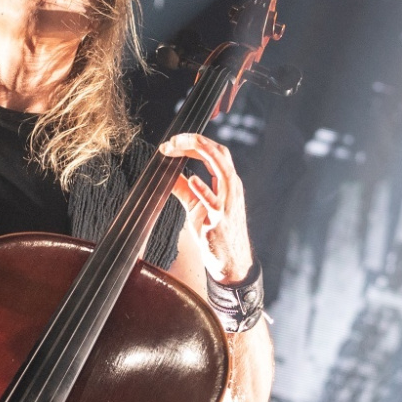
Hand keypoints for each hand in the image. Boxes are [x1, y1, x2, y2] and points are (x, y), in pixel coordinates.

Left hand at [160, 132, 253, 282]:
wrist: (229, 261)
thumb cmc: (215, 233)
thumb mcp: (197, 207)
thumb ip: (184, 189)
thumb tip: (168, 174)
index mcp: (227, 183)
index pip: (214, 153)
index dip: (195, 144)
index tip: (173, 143)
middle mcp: (232, 189)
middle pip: (219, 155)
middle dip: (198, 142)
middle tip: (174, 140)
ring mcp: (229, 204)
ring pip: (223, 171)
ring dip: (204, 154)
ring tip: (186, 144)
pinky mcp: (221, 220)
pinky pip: (214, 202)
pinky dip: (203, 189)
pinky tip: (192, 180)